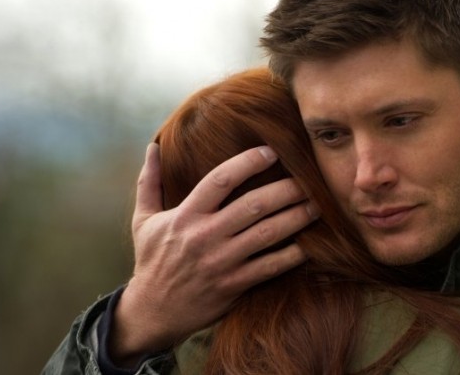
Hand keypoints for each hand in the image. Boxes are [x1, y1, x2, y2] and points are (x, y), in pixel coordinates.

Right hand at [109, 143, 313, 364]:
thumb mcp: (143, 220)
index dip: (248, 162)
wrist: (152, 312)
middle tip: (308, 178)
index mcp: (186, 216)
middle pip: (253, 205)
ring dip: (296, 217)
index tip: (271, 151)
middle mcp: (205, 236)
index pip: (220, 180)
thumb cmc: (152, 260)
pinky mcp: (234, 285)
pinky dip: (293, 255)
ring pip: (267, 234)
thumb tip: (152, 146)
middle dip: (285, 189)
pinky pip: (270, 267)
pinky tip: (310, 243)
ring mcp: (221, 262)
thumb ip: (149, 181)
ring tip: (317, 205)